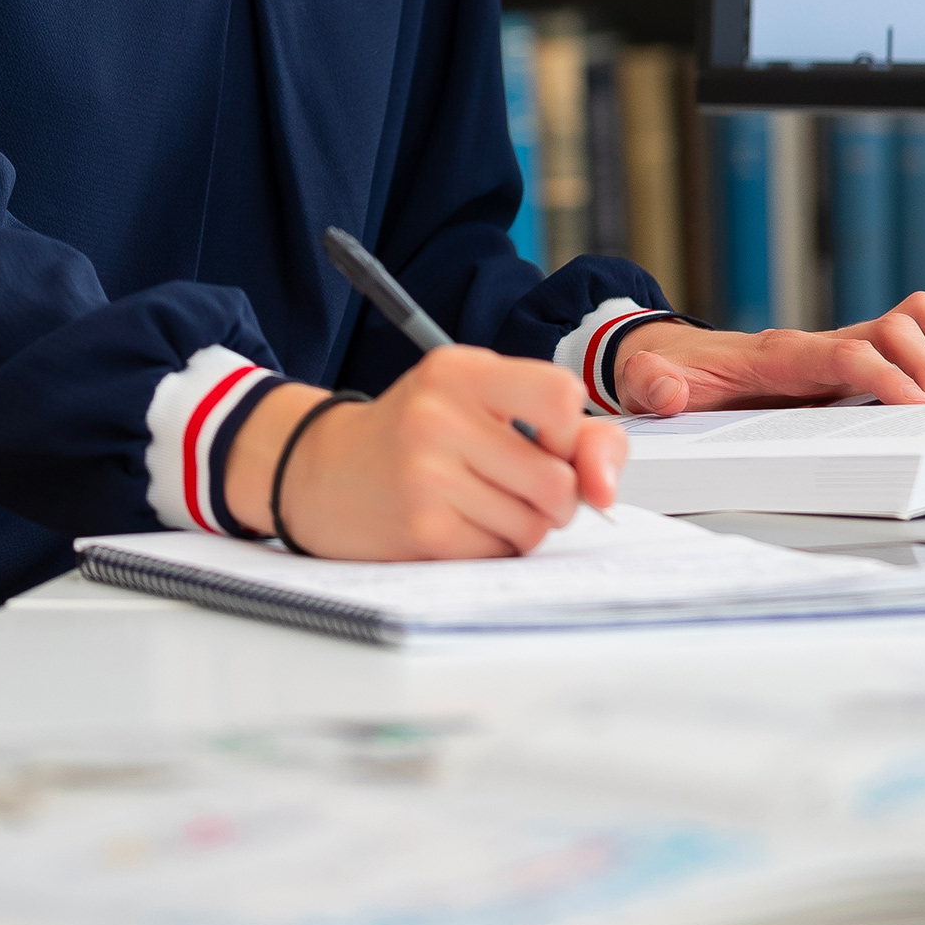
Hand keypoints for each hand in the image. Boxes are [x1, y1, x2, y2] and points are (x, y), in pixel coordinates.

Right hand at [229, 347, 618, 558]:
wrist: (320, 470)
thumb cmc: (417, 433)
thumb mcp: (480, 401)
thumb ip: (565, 429)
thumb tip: (605, 488)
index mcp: (460, 371)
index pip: (562, 397)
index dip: (573, 434)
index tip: (552, 444)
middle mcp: (439, 415)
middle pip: (557, 479)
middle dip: (557, 497)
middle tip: (523, 488)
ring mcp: (425, 475)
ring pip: (534, 523)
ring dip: (525, 526)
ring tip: (486, 505)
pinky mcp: (419, 529)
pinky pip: (500, 552)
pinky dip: (494, 548)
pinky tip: (462, 526)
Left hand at [608, 295, 924, 415]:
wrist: (673, 357)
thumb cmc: (672, 375)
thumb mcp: (651, 384)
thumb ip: (658, 385)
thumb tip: (669, 390)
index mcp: (782, 353)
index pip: (848, 355)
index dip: (886, 377)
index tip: (917, 407)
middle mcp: (820, 342)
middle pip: (894, 328)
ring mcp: (841, 347)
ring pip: (915, 320)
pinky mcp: (852, 361)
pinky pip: (913, 341)